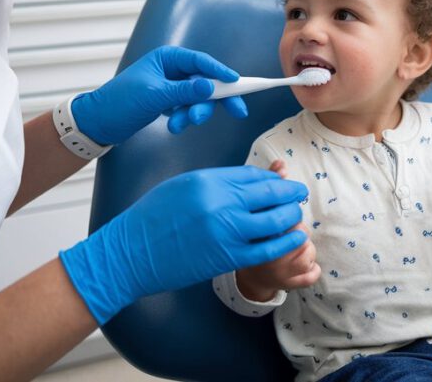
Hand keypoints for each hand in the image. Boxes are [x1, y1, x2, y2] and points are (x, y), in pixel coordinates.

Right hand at [59, 166, 308, 324]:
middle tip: (300, 193)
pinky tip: (296, 237)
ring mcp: (226, 231)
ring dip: (291, 215)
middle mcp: (220, 202)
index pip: (252, 175)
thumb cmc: (153, 217)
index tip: (282, 179)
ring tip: (296, 214)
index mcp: (208, 180)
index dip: (272, 177)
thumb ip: (216, 182)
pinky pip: (267, 248)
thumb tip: (248, 181)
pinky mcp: (228, 256)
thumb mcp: (183, 186)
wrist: (131, 252)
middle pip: (269, 193)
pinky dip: (285, 242)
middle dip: (289, 192)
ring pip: (274, 220)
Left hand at [71, 45, 247, 143]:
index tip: (238, 82)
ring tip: (179, 125)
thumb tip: (209, 86)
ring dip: (194, 113)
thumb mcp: (154, 96)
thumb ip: (184, 92)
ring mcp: (171, 87)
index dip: (221, 72)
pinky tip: (173, 126)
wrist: (99, 123)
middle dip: (214, 99)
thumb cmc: (119, 102)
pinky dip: (184, 118)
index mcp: (167, 58)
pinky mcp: (169, 102)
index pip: (201, 62)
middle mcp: (171, 70)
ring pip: (198, 98)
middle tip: (234, 111)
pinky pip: (188, 108)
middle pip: (205, 81)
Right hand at [236, 158, 319, 301]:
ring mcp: (277, 270)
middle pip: (299, 229)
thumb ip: (268, 185)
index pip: (281, 211)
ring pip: (309, 249)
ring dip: (304, 246)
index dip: (288, 205)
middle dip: (295, 226)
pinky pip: (312, 272)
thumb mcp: (252, 208)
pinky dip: (311, 268)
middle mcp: (265, 252)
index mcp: (254, 229)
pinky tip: (298, 264)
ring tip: (288, 247)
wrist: (240, 274)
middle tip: (286, 228)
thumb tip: (282, 163)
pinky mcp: (288, 284)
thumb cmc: (247, 233)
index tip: (288, 204)